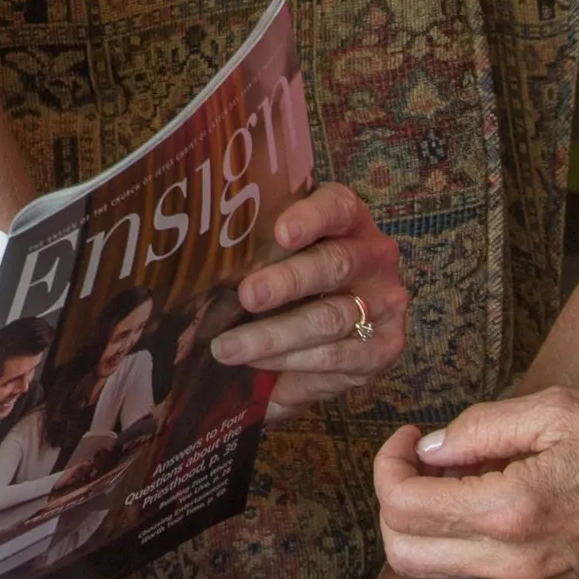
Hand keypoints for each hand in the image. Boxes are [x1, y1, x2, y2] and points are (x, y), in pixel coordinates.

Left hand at [214, 182, 409, 417]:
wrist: (348, 317)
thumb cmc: (297, 275)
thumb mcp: (281, 255)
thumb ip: (257, 253)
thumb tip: (192, 275)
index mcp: (348, 219)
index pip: (338, 206)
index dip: (311, 217)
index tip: (281, 233)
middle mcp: (374, 255)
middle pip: (333, 265)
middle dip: (286, 283)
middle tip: (246, 296)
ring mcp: (385, 302)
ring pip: (330, 319)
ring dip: (275, 337)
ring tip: (229, 348)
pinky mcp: (386, 346)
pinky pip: (340, 359)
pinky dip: (297, 367)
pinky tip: (263, 372)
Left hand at [371, 386, 578, 578]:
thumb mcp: (561, 410)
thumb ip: (482, 427)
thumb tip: (429, 446)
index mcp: (513, 511)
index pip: (404, 506)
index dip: (388, 465)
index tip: (409, 434)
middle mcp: (515, 562)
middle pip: (403, 552)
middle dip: (395, 500)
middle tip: (420, 456)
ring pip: (436, 566)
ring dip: (428, 519)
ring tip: (464, 470)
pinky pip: (475, 570)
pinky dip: (462, 534)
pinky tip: (492, 493)